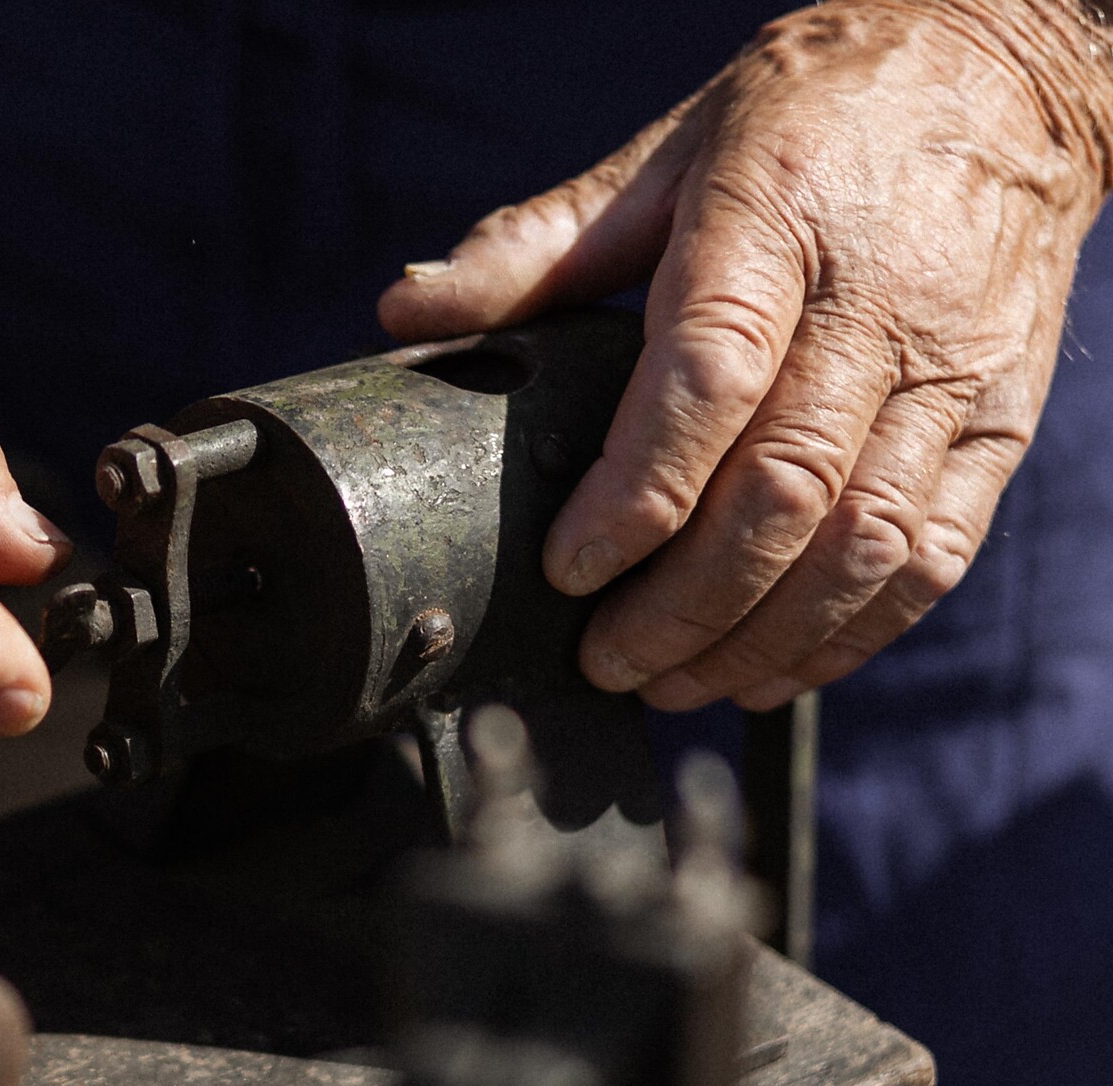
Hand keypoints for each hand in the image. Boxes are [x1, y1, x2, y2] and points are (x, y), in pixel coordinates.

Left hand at [379, 0, 1112, 709]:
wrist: (1006, 75)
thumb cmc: (811, 119)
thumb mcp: (669, 153)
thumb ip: (537, 245)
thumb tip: (406, 305)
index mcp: (774, 227)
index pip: (706, 382)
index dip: (634, 497)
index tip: (568, 570)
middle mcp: (877, 305)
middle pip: (784, 489)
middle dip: (684, 605)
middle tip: (606, 660)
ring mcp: (953, 370)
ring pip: (864, 543)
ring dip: (761, 640)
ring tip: (674, 684)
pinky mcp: (1004, 420)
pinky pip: (934, 553)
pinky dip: (851, 636)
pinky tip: (771, 670)